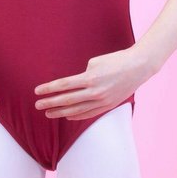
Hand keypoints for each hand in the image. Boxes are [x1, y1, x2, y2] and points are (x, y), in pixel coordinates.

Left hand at [33, 47, 152, 119]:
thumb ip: (82, 75)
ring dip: (60, 112)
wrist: (139, 67)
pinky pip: (89, 113)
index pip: (63, 86)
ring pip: (76, 110)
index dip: (48, 89)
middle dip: (50, 103)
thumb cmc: (116, 60)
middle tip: (37, 105)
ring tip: (49, 113)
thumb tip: (73, 85)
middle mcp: (94, 92)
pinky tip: (67, 117)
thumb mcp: (95, 62)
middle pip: (67, 100)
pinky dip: (77, 116)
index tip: (37, 91)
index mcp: (90, 78)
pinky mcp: (108, 105)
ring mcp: (102, 101)